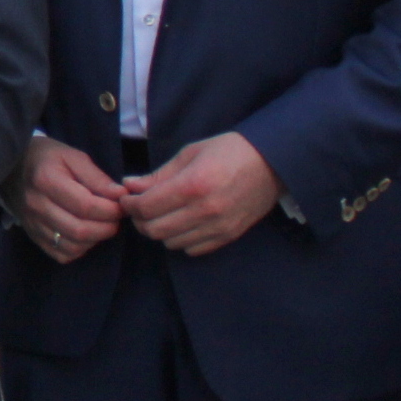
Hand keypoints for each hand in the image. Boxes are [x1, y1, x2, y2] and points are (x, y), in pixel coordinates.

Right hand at [7, 134, 123, 264]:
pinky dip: (79, 249)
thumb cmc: (47, 158)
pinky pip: (61, 254)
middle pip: (79, 230)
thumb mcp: (73, 156)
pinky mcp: (32, 236)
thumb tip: (121, 195)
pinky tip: (84, 235)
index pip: (85, 205)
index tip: (121, 205)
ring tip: (102, 225)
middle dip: (107, 227)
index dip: (110, 210)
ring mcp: (32, 223)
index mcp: (46, 180)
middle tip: (116, 218)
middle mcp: (36, 205)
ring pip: (72, 246)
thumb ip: (97, 177)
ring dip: (95, 240)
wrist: (11, 167)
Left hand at [122, 131, 283, 258]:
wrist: (272, 163)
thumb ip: (158, 174)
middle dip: (140, 220)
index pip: (146, 207)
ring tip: (161, 215)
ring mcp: (218, 226)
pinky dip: (180, 240)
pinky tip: (182, 224)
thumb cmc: (229, 151)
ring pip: (171, 243)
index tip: (127, 198)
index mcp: (193, 185)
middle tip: (140, 208)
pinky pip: (192, 249)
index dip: (130, 204)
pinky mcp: (229, 236)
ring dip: (159, 231)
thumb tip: (129, 186)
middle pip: (155, 229)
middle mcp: (205, 210)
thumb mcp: (190, 154)